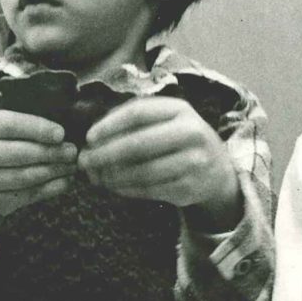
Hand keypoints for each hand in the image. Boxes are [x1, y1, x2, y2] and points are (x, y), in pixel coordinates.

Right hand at [0, 109, 77, 223]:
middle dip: (49, 152)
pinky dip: (49, 188)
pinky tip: (64, 181)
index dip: (36, 128)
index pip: (7, 125)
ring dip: (53, 171)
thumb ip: (22, 127)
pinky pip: (25, 195)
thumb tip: (61, 132)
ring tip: (70, 165)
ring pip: (22, 177)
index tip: (61, 133)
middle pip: (16, 153)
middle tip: (71, 151)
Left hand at [78, 96, 241, 230]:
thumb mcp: (164, 120)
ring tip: (95, 176)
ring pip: (142, 172)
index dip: (109, 126)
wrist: (216, 169)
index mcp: (180, 110)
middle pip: (138, 145)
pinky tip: (113, 186)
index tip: (89, 138)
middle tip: (85, 162)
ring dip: (112, 176)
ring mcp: (193, 163)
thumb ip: (133, 121)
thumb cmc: (178, 139)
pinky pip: (150, 190)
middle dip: (105, 155)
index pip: (138, 113)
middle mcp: (191, 134)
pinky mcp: (189, 189)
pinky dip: (126, 190)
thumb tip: (93, 137)